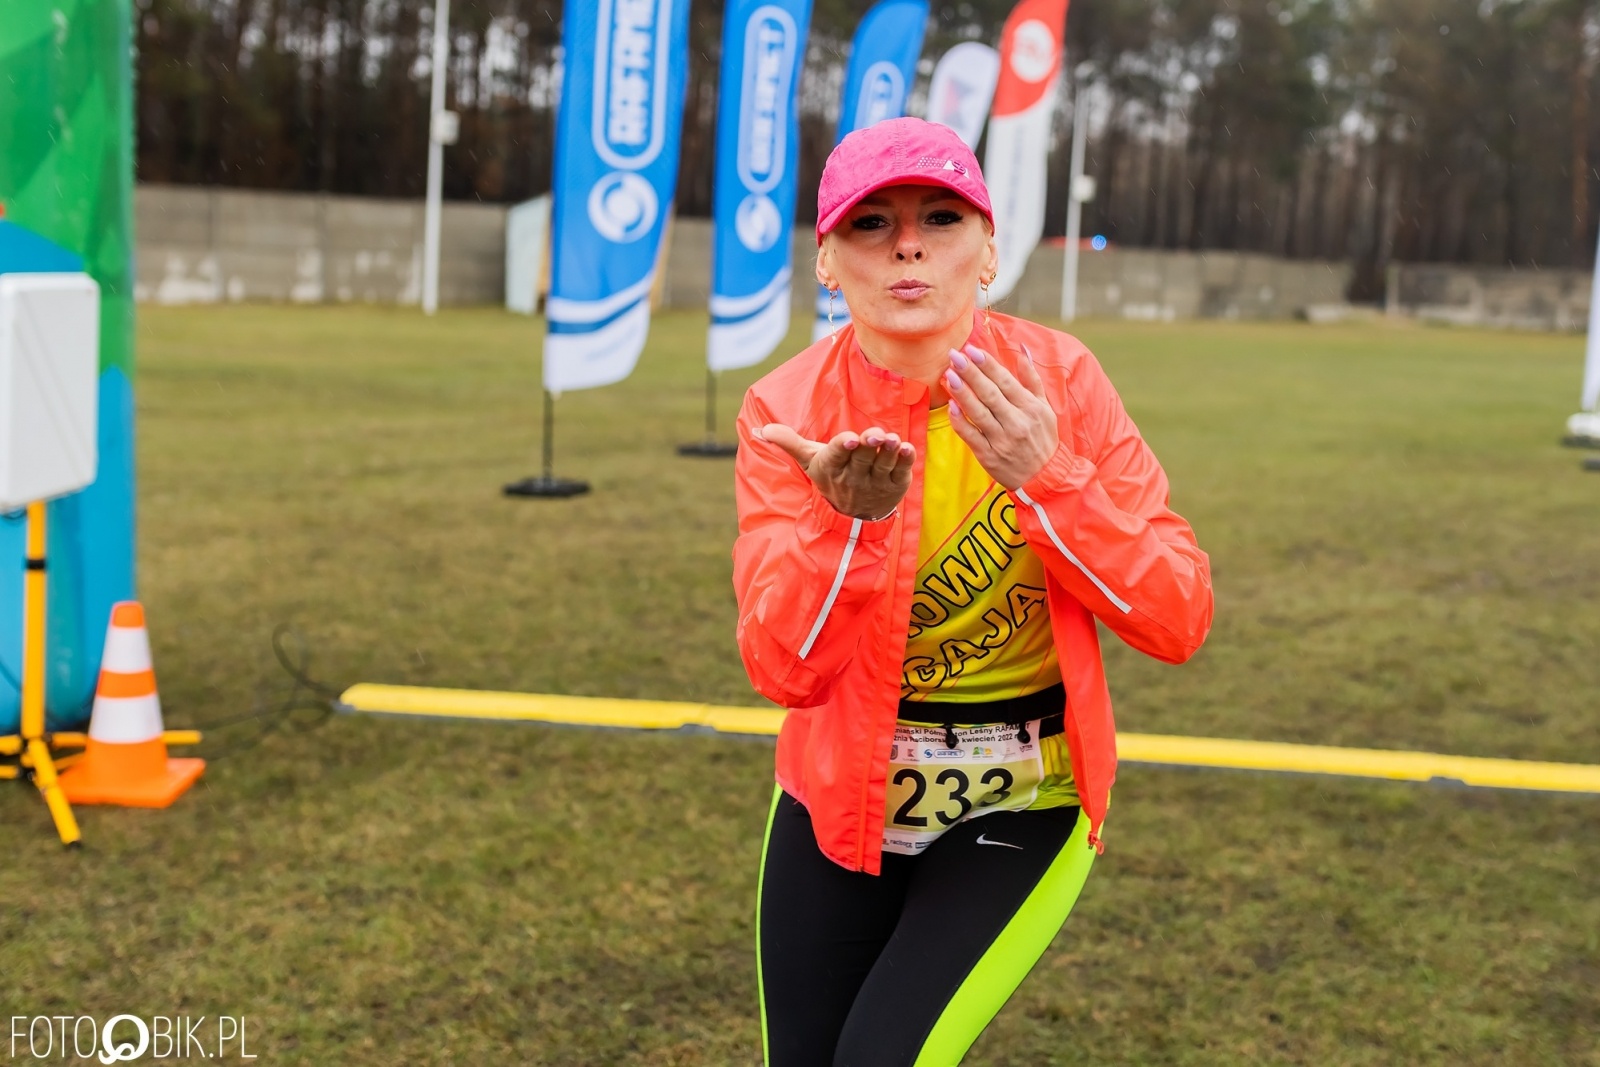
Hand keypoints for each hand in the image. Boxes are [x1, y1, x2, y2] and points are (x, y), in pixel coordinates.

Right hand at [754, 424, 914, 520]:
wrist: (851, 515)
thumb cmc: (831, 476)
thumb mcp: (809, 460)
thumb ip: (789, 442)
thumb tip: (761, 430)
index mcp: (832, 466)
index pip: (838, 453)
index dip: (845, 445)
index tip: (852, 438)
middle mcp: (854, 476)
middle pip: (862, 457)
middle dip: (870, 444)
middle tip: (877, 435)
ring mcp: (875, 482)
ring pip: (883, 464)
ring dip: (889, 451)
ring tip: (894, 440)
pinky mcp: (895, 486)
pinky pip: (901, 472)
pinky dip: (905, 461)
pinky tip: (907, 449)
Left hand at [944, 344, 1061, 489]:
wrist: (1045, 478)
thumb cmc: (1043, 439)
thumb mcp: (1044, 407)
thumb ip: (1031, 379)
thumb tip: (1023, 351)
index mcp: (1030, 408)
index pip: (1006, 381)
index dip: (988, 365)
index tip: (971, 350)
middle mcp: (1016, 422)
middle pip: (990, 394)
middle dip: (971, 373)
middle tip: (954, 355)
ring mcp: (1002, 440)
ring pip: (978, 413)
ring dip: (962, 393)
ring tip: (948, 375)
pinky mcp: (989, 456)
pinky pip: (971, 436)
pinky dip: (960, 421)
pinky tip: (951, 406)